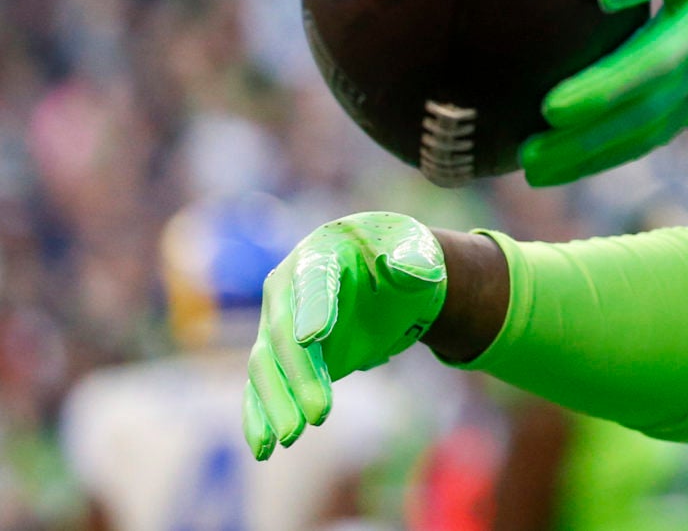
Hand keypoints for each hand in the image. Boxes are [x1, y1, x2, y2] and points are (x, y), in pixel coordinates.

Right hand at [243, 213, 444, 459]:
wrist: (387, 272)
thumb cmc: (401, 255)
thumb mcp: (416, 250)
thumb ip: (414, 261)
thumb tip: (407, 270)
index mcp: (320, 252)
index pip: (314, 280)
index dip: (314, 307)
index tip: (314, 338)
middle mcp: (288, 287)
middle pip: (284, 333)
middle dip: (300, 374)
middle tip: (320, 415)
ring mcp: (278, 323)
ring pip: (266, 366)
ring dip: (277, 403)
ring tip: (293, 438)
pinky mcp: (279, 356)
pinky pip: (261, 387)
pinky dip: (260, 416)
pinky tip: (263, 448)